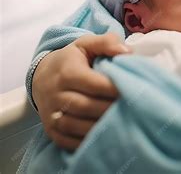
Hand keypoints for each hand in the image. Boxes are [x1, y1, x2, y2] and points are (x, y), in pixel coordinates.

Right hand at [32, 33, 131, 150]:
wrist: (42, 75)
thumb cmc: (72, 58)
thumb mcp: (86, 43)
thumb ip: (107, 42)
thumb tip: (127, 52)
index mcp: (68, 72)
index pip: (95, 84)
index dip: (115, 88)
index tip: (134, 89)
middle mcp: (57, 94)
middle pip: (87, 106)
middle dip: (111, 108)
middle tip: (132, 107)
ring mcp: (52, 114)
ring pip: (78, 125)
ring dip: (101, 126)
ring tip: (122, 121)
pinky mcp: (51, 130)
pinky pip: (68, 141)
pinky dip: (87, 141)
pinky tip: (104, 135)